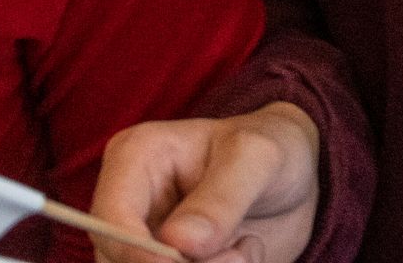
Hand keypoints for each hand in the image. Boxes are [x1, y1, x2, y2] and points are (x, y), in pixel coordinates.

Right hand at [93, 102, 320, 262]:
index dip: (136, 252)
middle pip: (121, 262)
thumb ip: (222, 197)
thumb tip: (180, 243)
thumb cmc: (270, 150)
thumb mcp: (257, 157)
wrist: (292, 181)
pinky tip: (245, 257)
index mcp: (135, 159)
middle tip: (238, 257)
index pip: (109, 218)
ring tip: (247, 251)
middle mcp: (132, 207)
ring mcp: (149, 243)